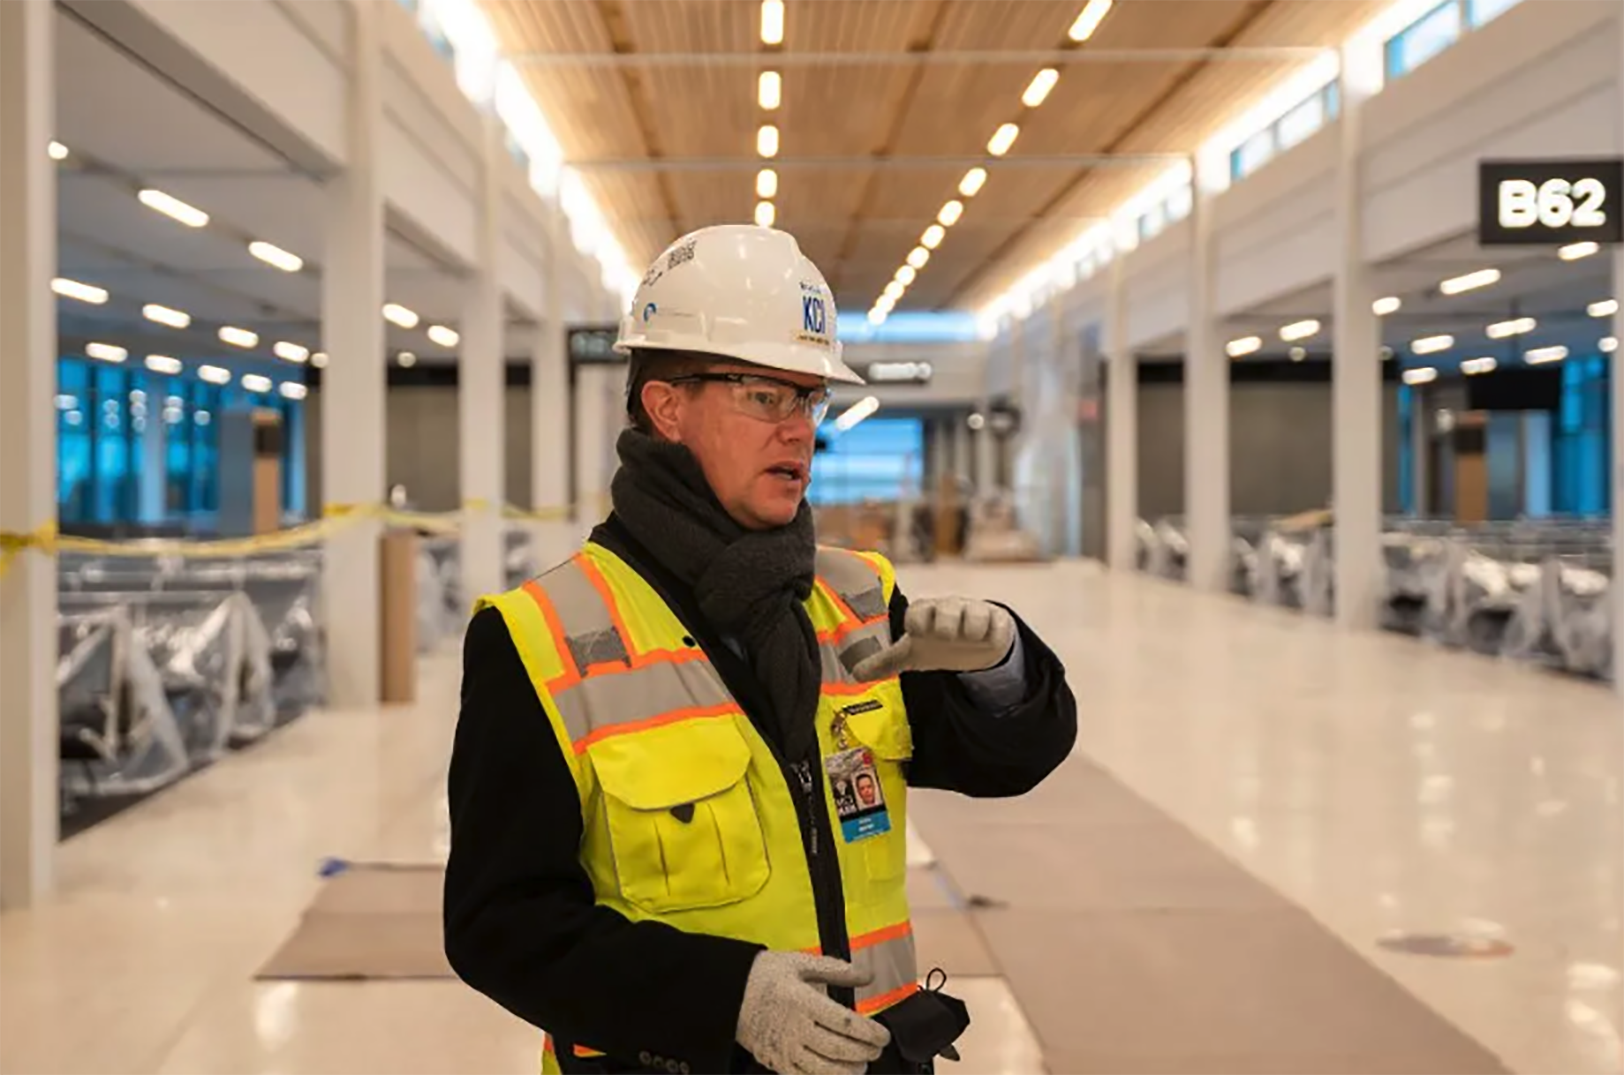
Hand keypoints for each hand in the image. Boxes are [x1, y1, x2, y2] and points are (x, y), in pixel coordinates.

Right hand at [736, 952, 890, 1074]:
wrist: (729, 993)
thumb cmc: (765, 976)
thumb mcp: (800, 963)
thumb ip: (836, 970)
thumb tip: (867, 975)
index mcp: (802, 1001)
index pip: (844, 1023)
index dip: (869, 1032)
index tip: (882, 1035)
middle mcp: (794, 1028)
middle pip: (838, 1049)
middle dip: (864, 1053)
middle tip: (876, 1050)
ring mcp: (785, 1049)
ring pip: (824, 1070)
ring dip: (848, 1071)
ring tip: (861, 1066)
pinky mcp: (777, 1063)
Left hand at [852, 597, 1014, 679]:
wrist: (973, 642)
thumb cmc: (936, 644)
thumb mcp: (912, 654)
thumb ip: (886, 663)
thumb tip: (856, 674)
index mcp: (925, 613)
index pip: (920, 610)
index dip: (918, 621)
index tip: (917, 633)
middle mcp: (949, 608)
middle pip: (948, 608)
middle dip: (946, 623)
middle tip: (946, 637)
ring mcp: (973, 611)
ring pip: (975, 614)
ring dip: (972, 629)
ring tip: (970, 638)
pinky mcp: (996, 618)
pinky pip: (998, 624)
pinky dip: (993, 635)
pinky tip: (988, 641)